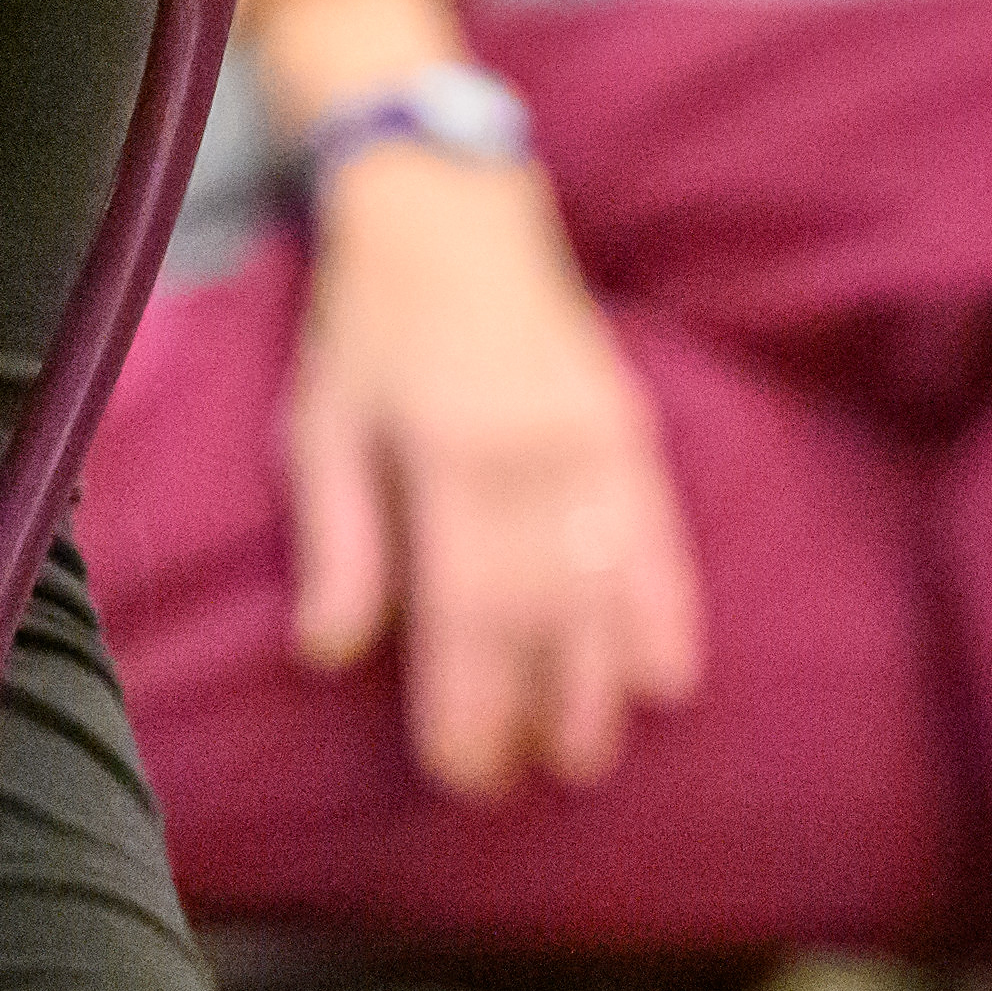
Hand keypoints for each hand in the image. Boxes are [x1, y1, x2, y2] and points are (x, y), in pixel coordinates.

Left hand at [285, 147, 705, 795]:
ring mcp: (593, 436)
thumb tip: (330, 655)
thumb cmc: (368, 329)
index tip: (461, 772)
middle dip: (534, 705)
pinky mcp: (628, 425)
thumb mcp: (323, 426)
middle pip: (545, 609)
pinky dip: (666, 605)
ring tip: (587, 756)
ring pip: (608, 581)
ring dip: (599, 678)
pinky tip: (668, 675)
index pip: (467, 606)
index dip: (469, 699)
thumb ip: (339, 541)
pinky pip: (660, 531)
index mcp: (451, 452)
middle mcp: (535, 449)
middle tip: (520, 781)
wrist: (450, 209)